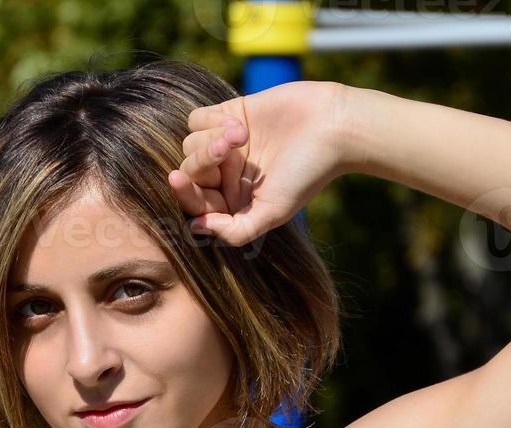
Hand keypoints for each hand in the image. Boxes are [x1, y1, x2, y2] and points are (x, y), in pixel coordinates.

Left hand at [169, 80, 354, 246]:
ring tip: (244, 135)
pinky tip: (240, 123)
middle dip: (202, 161)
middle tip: (229, 150)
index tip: (178, 179)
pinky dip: (212, 120)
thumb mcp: (272, 212)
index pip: (195, 202)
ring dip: (212, 138)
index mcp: (233, 202)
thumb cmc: (306, 174)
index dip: (184, 193)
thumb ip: (235, 230)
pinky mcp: (230, 114)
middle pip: (189, 170)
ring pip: (190, 144)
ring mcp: (225, 145)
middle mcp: (226, 175)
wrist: (332, 127)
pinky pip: (197, 119)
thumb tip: (196, 227)